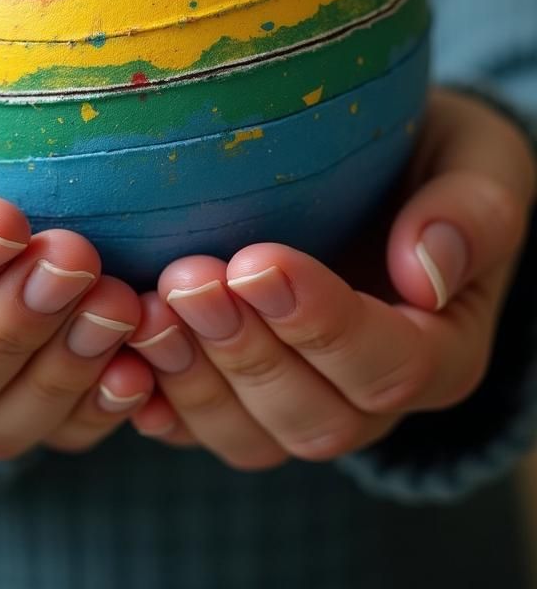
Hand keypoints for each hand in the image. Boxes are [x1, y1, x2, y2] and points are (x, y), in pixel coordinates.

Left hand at [128, 88, 536, 468]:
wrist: (380, 167)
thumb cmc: (432, 156)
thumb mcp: (477, 162)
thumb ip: (473, 214)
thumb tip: (428, 272)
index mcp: (439, 350)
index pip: (390, 366)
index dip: (323, 326)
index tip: (260, 262)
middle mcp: (366, 395)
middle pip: (312, 418)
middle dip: (245, 353)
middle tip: (188, 279)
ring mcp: (297, 399)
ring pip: (249, 436)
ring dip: (193, 379)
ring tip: (143, 308)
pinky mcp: (238, 391)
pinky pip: (195, 428)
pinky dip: (154, 402)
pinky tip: (115, 361)